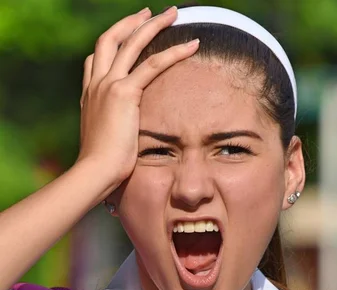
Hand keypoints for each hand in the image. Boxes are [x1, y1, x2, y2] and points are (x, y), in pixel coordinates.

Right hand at [77, 7, 199, 190]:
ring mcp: (108, 85)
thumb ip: (110, 132)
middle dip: (130, 22)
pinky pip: (153, 64)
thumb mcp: (103, 143)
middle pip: (110, 39)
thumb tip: (119, 140)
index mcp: (89, 96)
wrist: (94, 172)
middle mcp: (96, 84)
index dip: (110, 46)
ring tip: (173, 13)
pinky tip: (192, 45)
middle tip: (148, 12)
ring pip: (131, 42)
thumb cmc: (101, 168)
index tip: (125, 37)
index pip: (95, 60)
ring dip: (153, 24)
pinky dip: (174, 51)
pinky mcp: (125, 93)